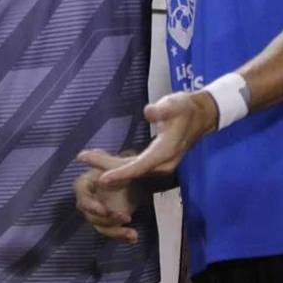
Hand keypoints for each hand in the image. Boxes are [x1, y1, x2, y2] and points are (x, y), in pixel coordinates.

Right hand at [73, 151, 143, 243]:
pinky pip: (112, 231)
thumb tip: (79, 156)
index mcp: (88, 183)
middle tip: (125, 217)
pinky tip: (133, 237)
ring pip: (101, 226)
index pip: (81, 195)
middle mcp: (91, 198)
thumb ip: (100, 160)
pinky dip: (122, 235)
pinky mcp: (111, 220)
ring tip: (132, 233)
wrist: (146, 178)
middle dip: (106, 219)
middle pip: (91, 215)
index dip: (90, 204)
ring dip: (116, 231)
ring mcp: (100, 211)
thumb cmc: (129, 166)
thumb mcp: (117, 163)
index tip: (103, 210)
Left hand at [92, 91, 217, 187]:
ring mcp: (160, 165)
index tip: (102, 178)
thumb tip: (148, 112)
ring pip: (131, 170)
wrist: (200, 116)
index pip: (140, 166)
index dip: (121, 173)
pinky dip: (118, 165)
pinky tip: (103, 159)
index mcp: (166, 152)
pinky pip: (134, 167)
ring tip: (86, 157)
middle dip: (106, 166)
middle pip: (131, 170)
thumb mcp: (175, 104)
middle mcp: (162, 164)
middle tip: (82, 157)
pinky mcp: (156, 162)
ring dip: (109, 166)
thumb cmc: (185, 108)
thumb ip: (162, 109)